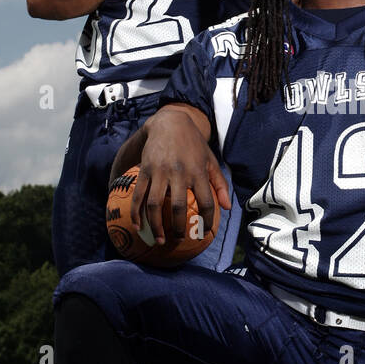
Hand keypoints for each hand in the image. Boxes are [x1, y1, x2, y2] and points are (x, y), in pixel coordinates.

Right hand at [129, 105, 230, 243]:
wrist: (170, 123)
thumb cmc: (193, 144)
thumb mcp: (210, 160)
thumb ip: (220, 184)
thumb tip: (228, 208)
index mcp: (198, 171)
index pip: (206, 201)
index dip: (207, 219)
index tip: (206, 232)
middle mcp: (179, 172)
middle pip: (178, 206)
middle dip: (178, 227)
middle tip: (178, 240)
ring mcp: (160, 172)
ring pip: (155, 204)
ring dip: (156, 225)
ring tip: (160, 240)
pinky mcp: (145, 170)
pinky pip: (138, 195)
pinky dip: (136, 213)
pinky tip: (137, 226)